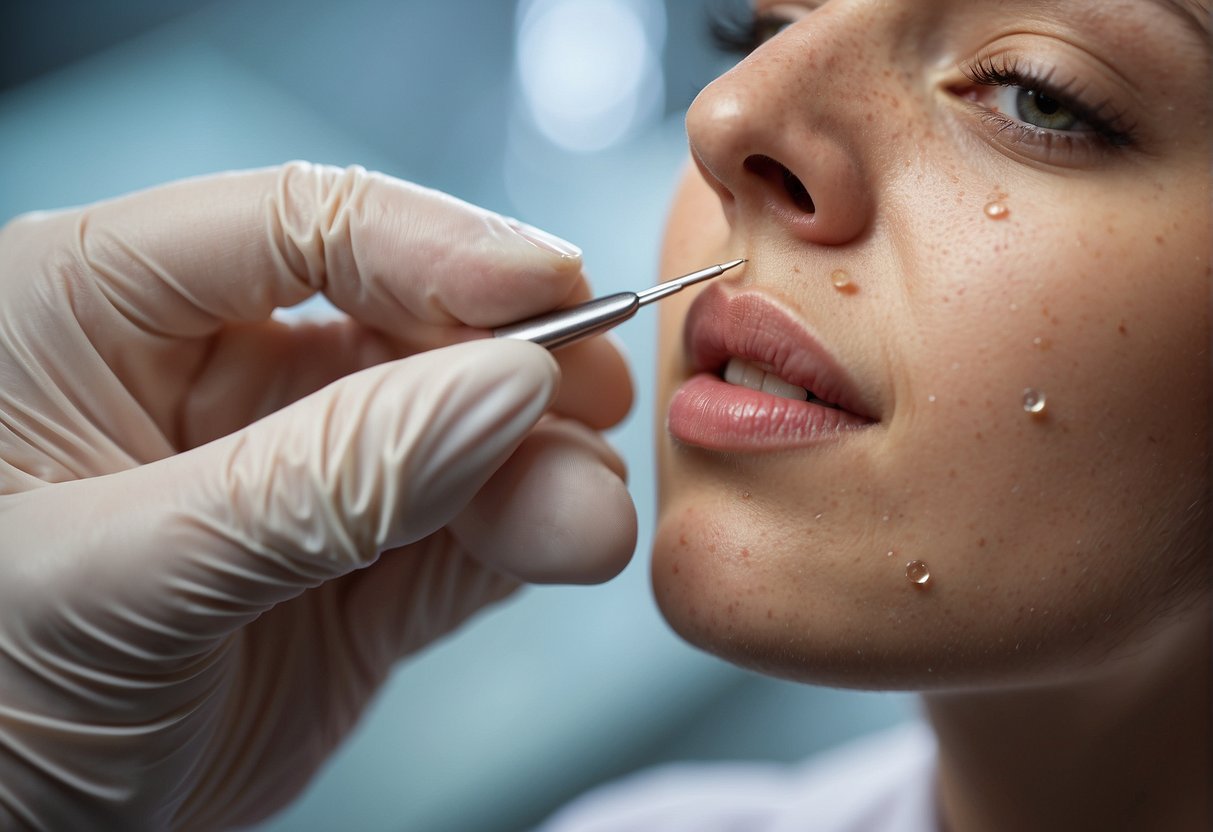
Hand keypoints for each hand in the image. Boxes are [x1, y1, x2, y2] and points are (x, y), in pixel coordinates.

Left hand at [0, 162, 636, 828]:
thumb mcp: (120, 578)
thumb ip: (318, 481)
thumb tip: (503, 388)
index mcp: (97, 310)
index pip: (294, 225)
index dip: (433, 245)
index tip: (548, 287)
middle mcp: (209, 374)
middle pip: (401, 319)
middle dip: (507, 360)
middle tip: (593, 391)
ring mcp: (294, 474)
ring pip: (453, 429)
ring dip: (537, 461)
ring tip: (586, 514)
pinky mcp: (356, 571)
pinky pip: (467, 530)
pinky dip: (527, 535)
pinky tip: (569, 540)